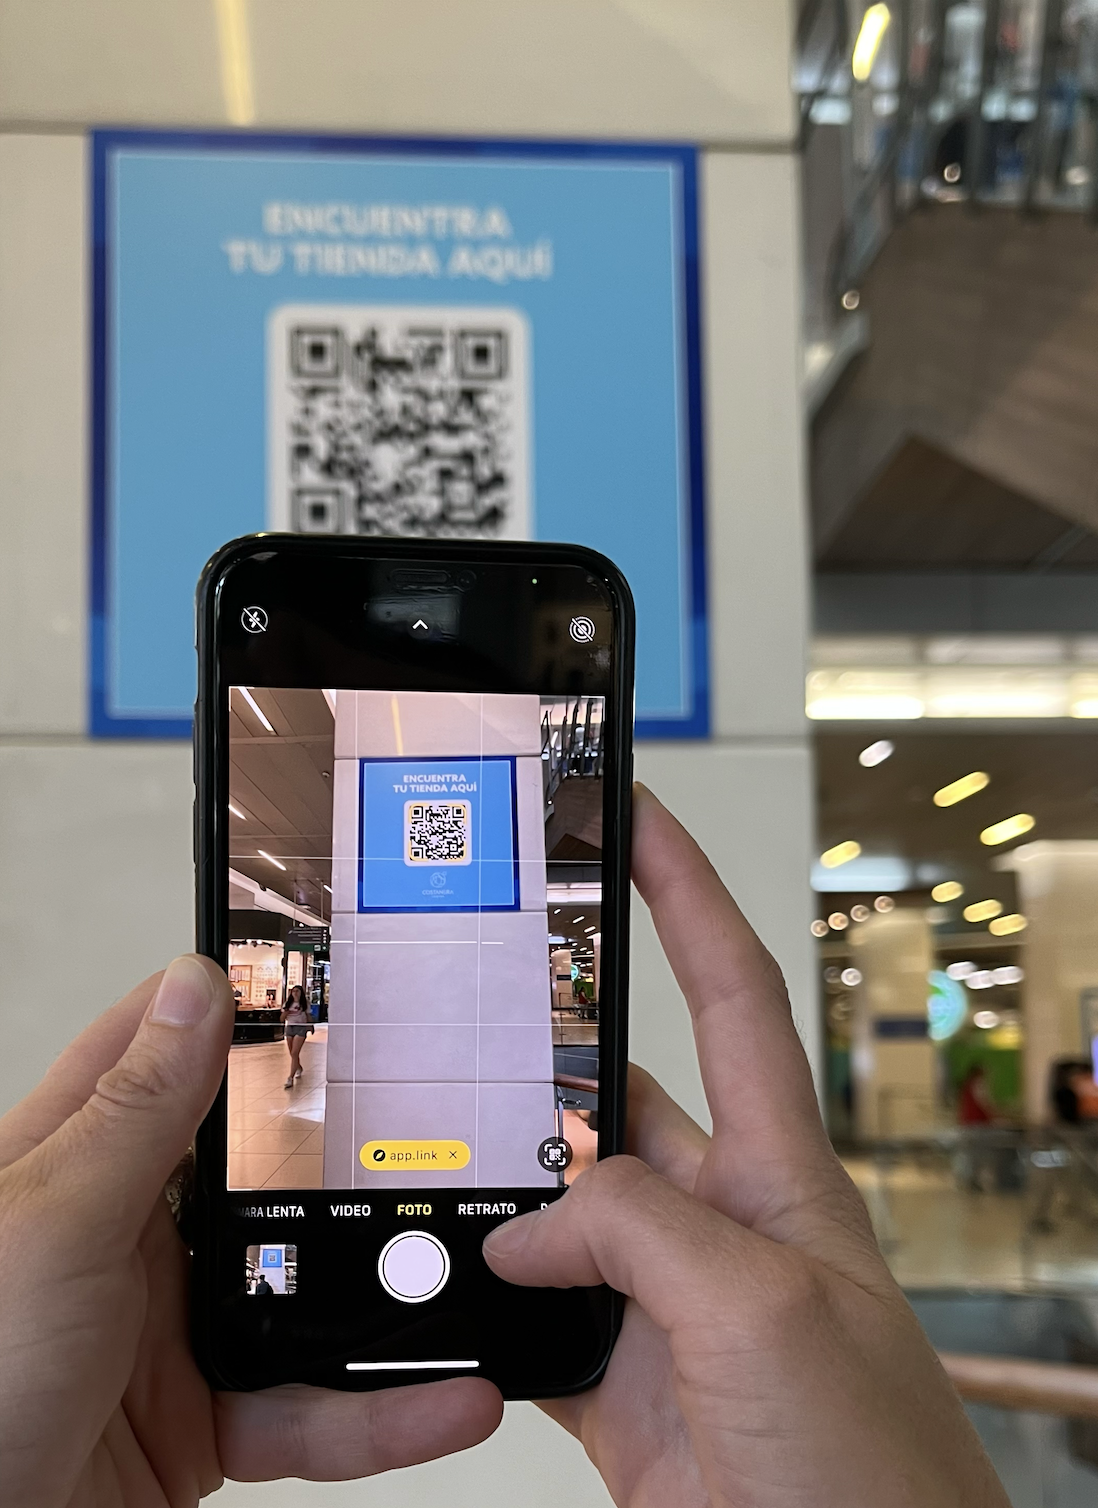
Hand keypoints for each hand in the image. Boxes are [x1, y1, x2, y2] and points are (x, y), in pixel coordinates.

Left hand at [0, 956, 501, 1506]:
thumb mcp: (52, 1228)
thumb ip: (134, 1115)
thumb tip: (195, 990)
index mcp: (74, 1169)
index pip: (155, 1056)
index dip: (227, 1008)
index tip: (312, 967)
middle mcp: (125, 1239)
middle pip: (257, 1169)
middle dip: (341, 1148)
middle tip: (431, 1108)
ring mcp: (169, 1332)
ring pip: (303, 1290)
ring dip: (386, 1292)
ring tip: (465, 1268)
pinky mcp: (205, 1421)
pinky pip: (311, 1409)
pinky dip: (382, 1413)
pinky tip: (444, 1400)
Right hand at [485, 786, 1008, 1507]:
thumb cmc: (875, 1476)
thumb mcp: (764, 1314)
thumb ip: (642, 1238)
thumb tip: (532, 1230)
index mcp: (780, 1175)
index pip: (732, 997)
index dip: (687, 897)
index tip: (637, 820)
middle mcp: (718, 1226)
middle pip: (618, 1101)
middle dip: (549, 1053)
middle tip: (466, 996)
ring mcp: (664, 1306)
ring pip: (560, 1210)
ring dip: (499, 1194)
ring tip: (424, 1150)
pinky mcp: (619, 1384)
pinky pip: (531, 1318)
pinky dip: (481, 1304)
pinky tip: (440, 1289)